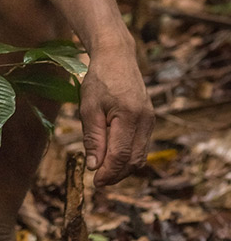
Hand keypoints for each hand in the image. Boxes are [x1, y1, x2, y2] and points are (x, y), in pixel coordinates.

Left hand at [79, 49, 153, 186]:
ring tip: (104, 172)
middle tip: (98, 181)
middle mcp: (145, 121)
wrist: (117, 58)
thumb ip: (93, 138)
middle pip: (134, 160)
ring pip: (140, 156)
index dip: (109, 172)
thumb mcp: (89, 107)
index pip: (121, 154)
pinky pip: (141, 146)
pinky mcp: (149, 121)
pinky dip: (128, 157)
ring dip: (123, 168)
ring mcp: (150, 121)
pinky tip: (113, 157)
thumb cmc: (99, 80)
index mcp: (129, 115)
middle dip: (116, 174)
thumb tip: (94, 166)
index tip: (95, 182)